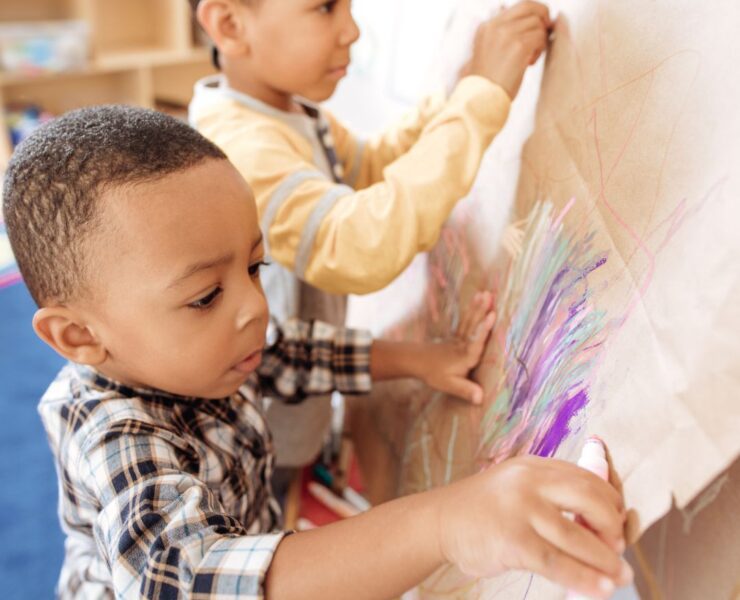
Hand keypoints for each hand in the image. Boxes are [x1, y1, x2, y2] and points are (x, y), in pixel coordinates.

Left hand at [419, 291, 495, 403]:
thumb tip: (481, 398)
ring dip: (477, 307)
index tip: (491, 316)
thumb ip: (465, 390)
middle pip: (473, 326)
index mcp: (465, 356)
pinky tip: (477, 299)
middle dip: (482, 311)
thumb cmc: (434, 373)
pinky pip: (466, 321)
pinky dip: (472, 310)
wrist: (416, 361)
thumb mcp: (448, 385)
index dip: (484, 329)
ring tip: (485, 293)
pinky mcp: (456, 335)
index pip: (476, 342)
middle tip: (489, 295)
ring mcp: (459, 338)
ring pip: (469, 320)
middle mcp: (463, 345)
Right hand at [433, 455, 632, 597]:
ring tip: (620, 576)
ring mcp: (520, 509)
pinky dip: (584, 579)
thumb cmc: (484, 510)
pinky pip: (557, 563)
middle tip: (619, 548)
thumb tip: (602, 525)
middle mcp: (529, 482)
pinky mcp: (512, 540)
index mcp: (534, 466)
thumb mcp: (517, 486)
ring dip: (606, 561)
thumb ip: (551, 494)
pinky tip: (600, 590)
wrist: (439, 520)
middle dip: (613, 527)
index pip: (587, 478)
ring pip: (578, 537)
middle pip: (590, 500)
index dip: (612, 502)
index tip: (619, 524)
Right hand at [466, 1, 551, 98]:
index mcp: (487, 26)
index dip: (535, 11)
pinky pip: (540, 38)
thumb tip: (522, 21)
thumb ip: (501, 34)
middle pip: (531, 7)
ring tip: (529, 58)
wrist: (480, 98)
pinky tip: (528, 63)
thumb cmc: (485, 82)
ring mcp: (507, 34)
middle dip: (543, 19)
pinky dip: (539, 50)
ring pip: (538, 24)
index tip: (540, 24)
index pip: (519, 5)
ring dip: (539, 40)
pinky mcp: (519, 45)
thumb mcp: (487, 51)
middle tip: (544, 35)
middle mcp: (496, 25)